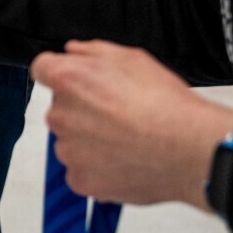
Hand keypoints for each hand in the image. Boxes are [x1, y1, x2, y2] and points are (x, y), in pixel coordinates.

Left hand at [33, 40, 232, 208]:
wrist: (191, 150)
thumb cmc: (165, 103)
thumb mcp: (132, 58)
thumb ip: (93, 51)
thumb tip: (72, 52)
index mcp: (68, 79)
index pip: (42, 69)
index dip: (61, 73)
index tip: (78, 82)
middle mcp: (61, 115)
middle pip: (60, 108)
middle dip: (81, 109)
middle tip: (117, 115)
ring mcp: (69, 151)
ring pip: (70, 141)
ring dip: (88, 141)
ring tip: (126, 141)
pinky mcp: (81, 180)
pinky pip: (80, 171)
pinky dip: (97, 169)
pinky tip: (125, 161)